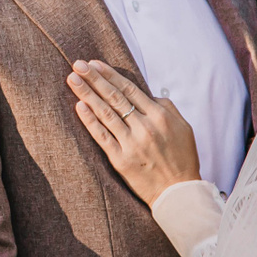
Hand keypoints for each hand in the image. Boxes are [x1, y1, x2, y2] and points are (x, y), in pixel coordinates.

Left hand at [66, 59, 198, 205]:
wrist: (179, 192)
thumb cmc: (182, 158)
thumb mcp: (183, 127)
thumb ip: (166, 107)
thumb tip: (148, 94)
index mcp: (160, 116)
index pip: (129, 89)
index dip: (110, 75)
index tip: (95, 64)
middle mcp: (145, 127)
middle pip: (114, 97)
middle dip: (94, 79)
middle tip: (78, 64)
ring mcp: (131, 143)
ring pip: (105, 113)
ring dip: (87, 94)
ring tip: (73, 79)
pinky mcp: (121, 160)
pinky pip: (102, 137)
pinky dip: (90, 121)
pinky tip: (79, 106)